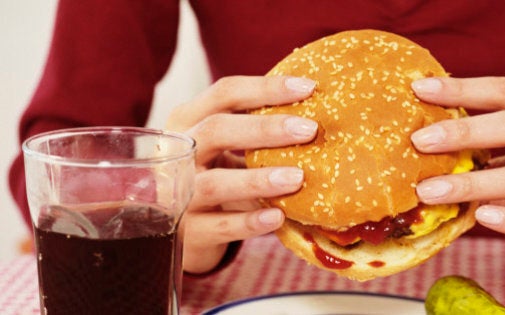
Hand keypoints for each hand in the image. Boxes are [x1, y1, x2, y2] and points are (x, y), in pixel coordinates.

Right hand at [166, 75, 317, 273]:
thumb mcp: (225, 147)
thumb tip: (318, 116)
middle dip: (265, 129)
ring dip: (257, 180)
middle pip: (216, 131)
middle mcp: (178, 154)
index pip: (225, 94)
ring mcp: (178, 194)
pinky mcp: (186, 234)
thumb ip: (256, 131)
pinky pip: (218, 228)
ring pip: (214, 184)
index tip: (309, 87)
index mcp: (188, 121)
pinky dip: (249, 222)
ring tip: (297, 178)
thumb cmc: (213, 175)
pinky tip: (278, 217)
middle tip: (309, 129)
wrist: (176, 228)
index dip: (266, 88)